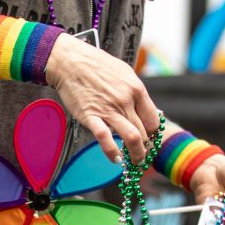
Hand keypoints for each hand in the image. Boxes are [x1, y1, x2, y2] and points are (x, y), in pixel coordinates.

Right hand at [46, 35, 162, 164]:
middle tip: (142, 153)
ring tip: (135, 162)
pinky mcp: (91, 117)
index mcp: (137, 89)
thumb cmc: (97, 66)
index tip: (150, 140)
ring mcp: (109, 110)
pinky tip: (115, 159)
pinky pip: (105, 139)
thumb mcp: (125, 74)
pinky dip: (112, 152)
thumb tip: (150, 111)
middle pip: (144, 132)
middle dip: (145, 147)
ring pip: (132, 138)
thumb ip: (137, 94)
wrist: (71, 62)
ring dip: (136, 155)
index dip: (154, 134)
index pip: (154, 120)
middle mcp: (126, 101)